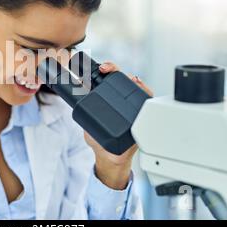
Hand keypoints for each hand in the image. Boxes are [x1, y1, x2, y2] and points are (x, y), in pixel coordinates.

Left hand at [84, 61, 152, 189]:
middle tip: (106, 69)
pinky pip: (147, 101)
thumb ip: (83, 117)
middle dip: (113, 69)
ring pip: (134, 87)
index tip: (100, 68)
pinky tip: (141, 87)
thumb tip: (79, 108)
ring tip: (128, 78)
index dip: (103, 69)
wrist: (111, 159)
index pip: (105, 79)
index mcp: (105, 99)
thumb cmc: (99, 141)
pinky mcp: (142, 116)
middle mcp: (119, 100)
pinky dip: (145, 92)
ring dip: (131, 79)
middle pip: (119, 78)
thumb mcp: (87, 127)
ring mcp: (132, 107)